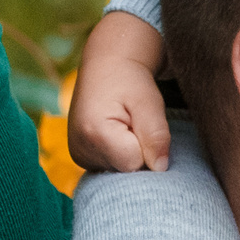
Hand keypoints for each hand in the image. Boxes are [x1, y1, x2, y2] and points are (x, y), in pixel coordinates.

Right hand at [67, 9, 173, 172]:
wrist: (106, 68)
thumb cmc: (130, 81)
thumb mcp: (149, 102)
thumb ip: (156, 135)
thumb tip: (160, 168)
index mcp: (95, 133)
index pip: (135, 163)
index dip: (147, 147)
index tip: (142, 123)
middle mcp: (81, 148)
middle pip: (126, 171)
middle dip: (139, 152)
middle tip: (135, 123)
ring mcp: (79, 155)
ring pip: (120, 172)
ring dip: (129, 153)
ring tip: (125, 125)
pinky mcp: (81, 157)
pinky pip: (111, 168)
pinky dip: (120, 155)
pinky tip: (117, 135)